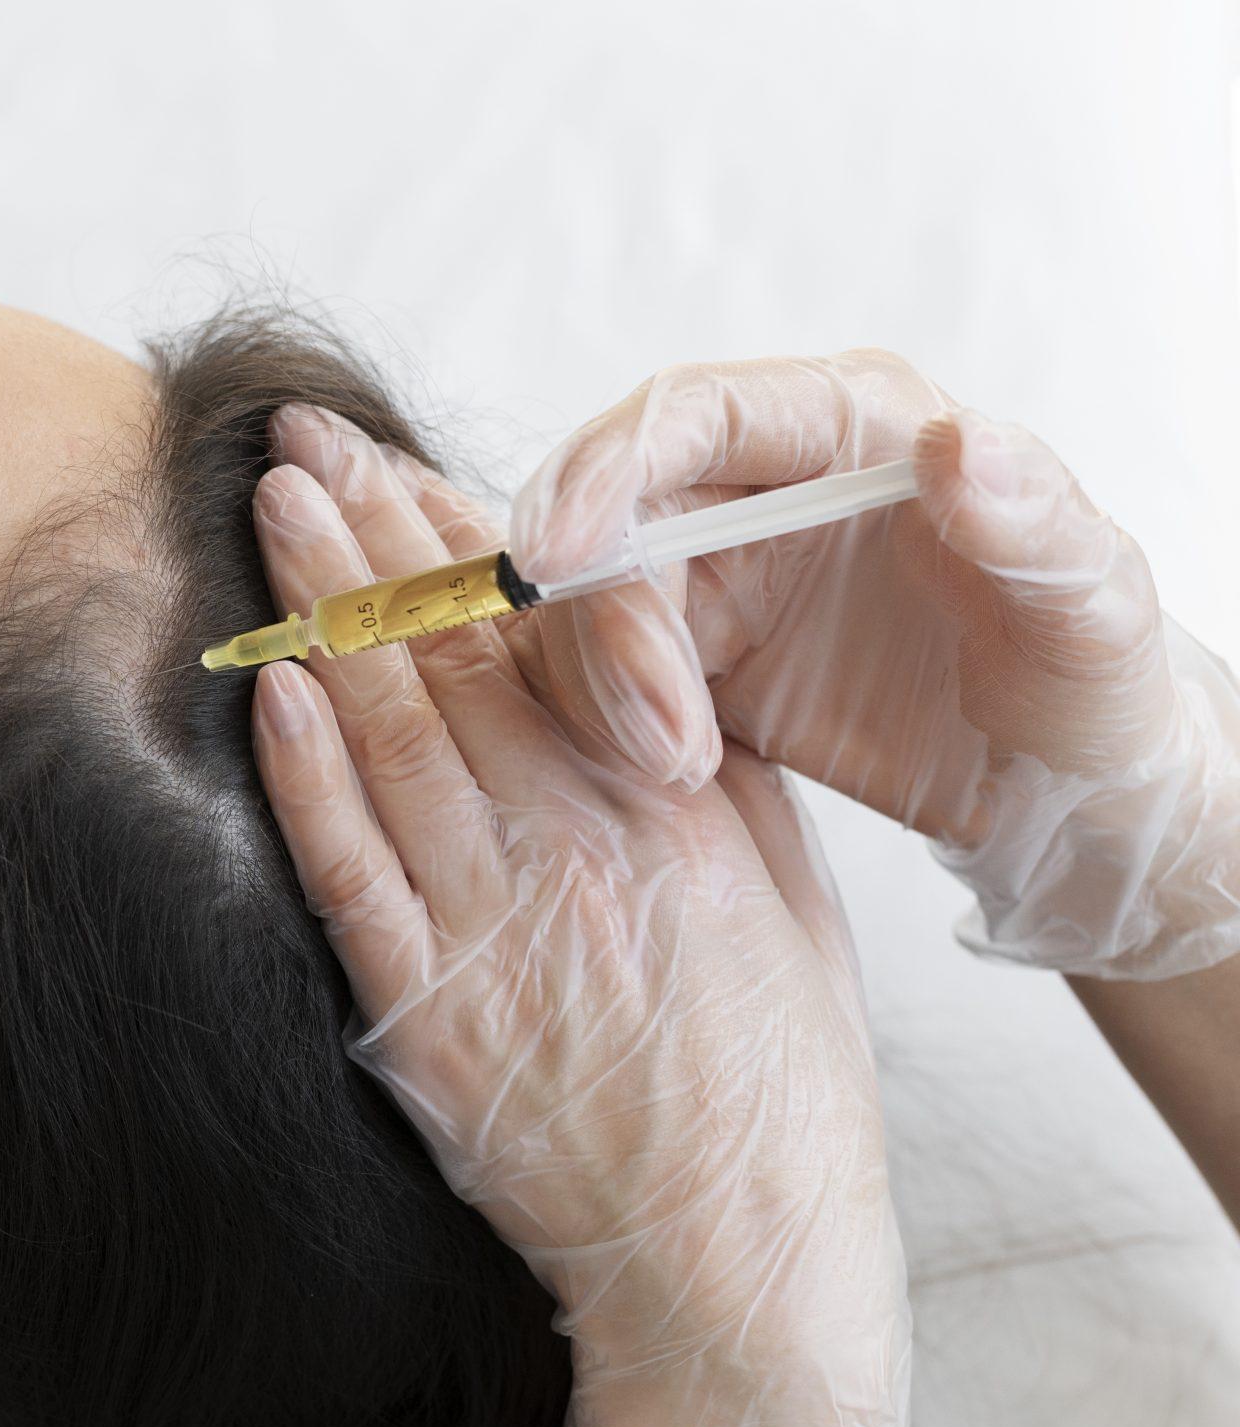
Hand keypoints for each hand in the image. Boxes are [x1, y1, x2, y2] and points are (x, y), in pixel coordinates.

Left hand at [246, 403, 936, 1426]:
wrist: (739, 1263)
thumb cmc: (773, 1084)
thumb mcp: (785, 901)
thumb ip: (703, 776)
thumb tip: (629, 670)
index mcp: (672, 807)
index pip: (549, 634)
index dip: (461, 537)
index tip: (400, 458)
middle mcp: (580, 848)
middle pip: (455, 659)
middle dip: (369, 537)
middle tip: (299, 440)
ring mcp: (497, 932)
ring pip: (393, 740)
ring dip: (324, 616)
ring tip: (271, 513)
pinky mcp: (431, 1018)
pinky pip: (353, 876)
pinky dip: (306, 778)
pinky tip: (270, 689)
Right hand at [508, 349, 1239, 978]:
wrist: (1067, 789)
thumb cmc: (1095, 682)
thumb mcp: (1092, 606)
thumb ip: (1032, 517)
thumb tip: (958, 442)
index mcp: (853, 426)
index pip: (691, 413)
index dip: (605, 471)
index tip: (555, 559)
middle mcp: (766, 484)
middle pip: (617, 518)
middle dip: (609, 625)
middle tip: (659, 738)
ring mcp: (722, 571)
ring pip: (592, 603)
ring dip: (606, 687)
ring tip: (683, 769)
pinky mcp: (694, 657)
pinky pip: (601, 673)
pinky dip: (606, 724)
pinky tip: (677, 776)